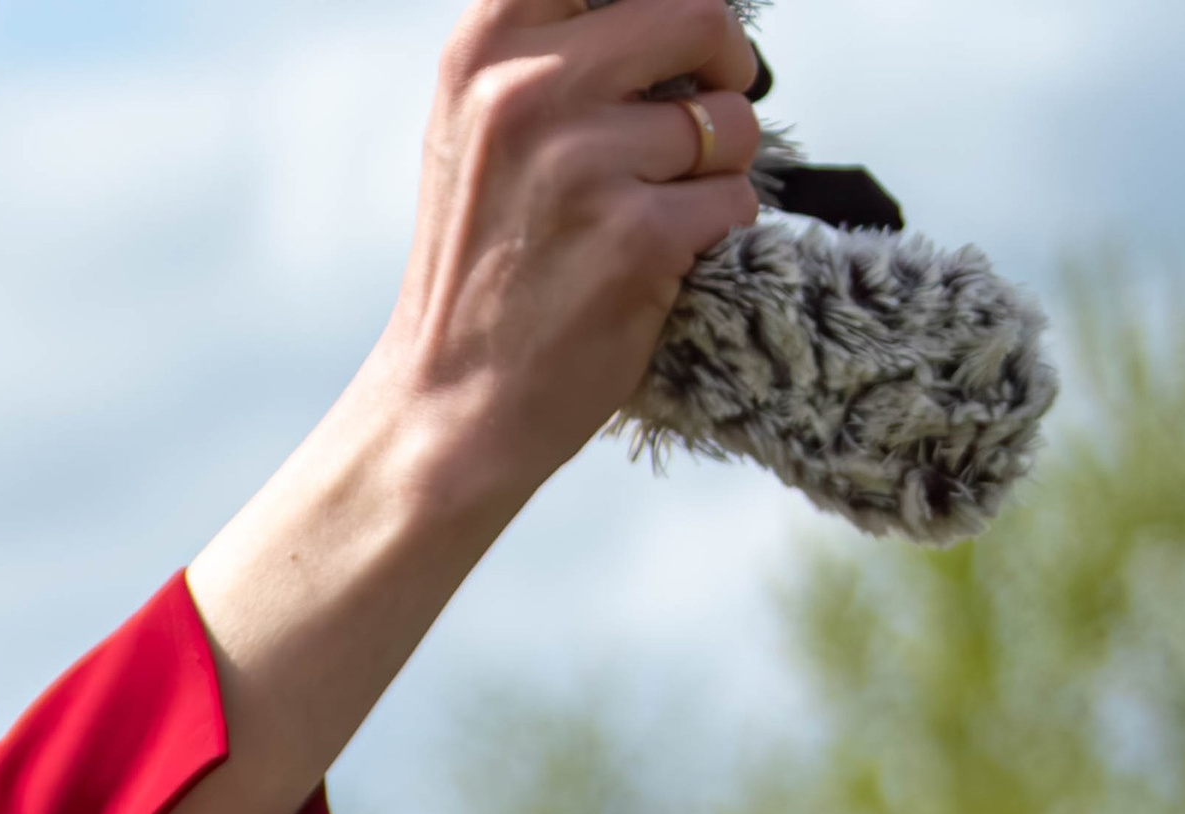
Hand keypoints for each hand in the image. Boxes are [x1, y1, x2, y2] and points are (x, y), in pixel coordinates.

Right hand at [72, 0, 765, 813]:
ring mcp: (584, 162)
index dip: (672, 3)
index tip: (680, 40)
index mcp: (487, 40)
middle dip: (727, 60)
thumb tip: (672, 11)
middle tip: (719, 97)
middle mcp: (529, 86)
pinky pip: (735, 201)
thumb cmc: (478, 266)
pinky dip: (721, 233)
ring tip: (666, 208)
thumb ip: (552, 49)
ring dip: (723, 165)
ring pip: (727, 119)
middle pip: (696, 12)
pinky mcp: (636, 239)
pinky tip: (666, 263)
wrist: (450, 403)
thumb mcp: (480, 124)